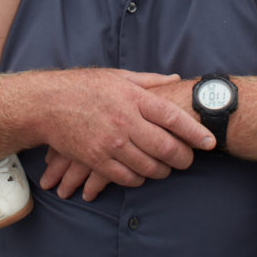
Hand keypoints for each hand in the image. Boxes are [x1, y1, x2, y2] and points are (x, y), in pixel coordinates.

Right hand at [39, 69, 213, 198]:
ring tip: (166, 168)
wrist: (46, 104)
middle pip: (166, 147)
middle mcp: (125, 121)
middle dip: (183, 158)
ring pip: (149, 167)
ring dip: (163, 171)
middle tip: (188, 160)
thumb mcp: (118, 76)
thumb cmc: (84, 86)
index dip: (195, 132)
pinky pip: (127, 178)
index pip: (172, 117)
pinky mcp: (96, 160)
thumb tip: (176, 79)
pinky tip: (142, 174)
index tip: (209, 142)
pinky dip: (139, 179)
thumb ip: (150, 81)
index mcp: (133, 97)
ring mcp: (110, 143)